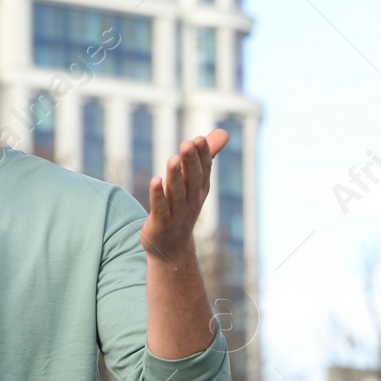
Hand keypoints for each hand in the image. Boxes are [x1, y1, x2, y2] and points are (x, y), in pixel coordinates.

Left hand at [141, 129, 229, 260]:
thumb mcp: (196, 182)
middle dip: (190, 162)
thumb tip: (225, 132)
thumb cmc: (183, 207)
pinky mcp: (161, 224)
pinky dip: (158, 196)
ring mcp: (177, 214)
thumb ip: (206, 156)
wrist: (172, 249)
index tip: (199, 139)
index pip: (204, 171)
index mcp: (200, 190)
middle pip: (192, 180)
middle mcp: (191, 201)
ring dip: (175, 176)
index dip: (202, 156)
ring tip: (172, 159)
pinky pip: (160, 209)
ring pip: (176, 193)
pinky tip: (155, 181)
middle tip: (188, 143)